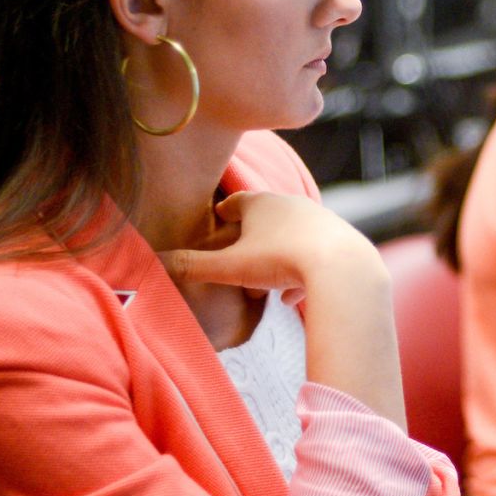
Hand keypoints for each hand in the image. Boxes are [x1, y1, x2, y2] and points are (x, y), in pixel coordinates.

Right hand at [158, 191, 382, 304]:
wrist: (342, 266)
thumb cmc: (281, 259)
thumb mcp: (230, 267)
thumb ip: (192, 267)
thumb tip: (154, 264)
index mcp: (262, 203)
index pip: (238, 200)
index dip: (226, 210)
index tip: (219, 217)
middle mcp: (293, 204)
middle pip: (267, 218)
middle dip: (252, 239)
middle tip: (239, 258)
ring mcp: (320, 220)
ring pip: (292, 237)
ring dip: (278, 257)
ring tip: (266, 282)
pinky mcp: (342, 240)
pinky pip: (316, 255)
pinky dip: (302, 273)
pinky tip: (294, 295)